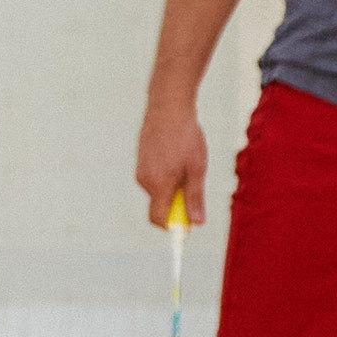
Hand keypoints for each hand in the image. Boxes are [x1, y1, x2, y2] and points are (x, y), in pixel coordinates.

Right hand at [136, 99, 208, 226]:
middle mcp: (145, 181)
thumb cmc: (185, 137)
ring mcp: (140, 171)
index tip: (188, 225)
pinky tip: (176, 157)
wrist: (167, 108)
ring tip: (186, 164)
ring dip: (172, 189)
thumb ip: (194, 198)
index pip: (159, 219)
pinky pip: (153, 179)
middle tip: (194, 184)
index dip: (173, 227)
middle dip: (175, 205)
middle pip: (159, 207)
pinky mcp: (140, 162)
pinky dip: (166, 178)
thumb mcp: (197, 168)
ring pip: (157, 192)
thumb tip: (196, 223)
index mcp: (159, 185)